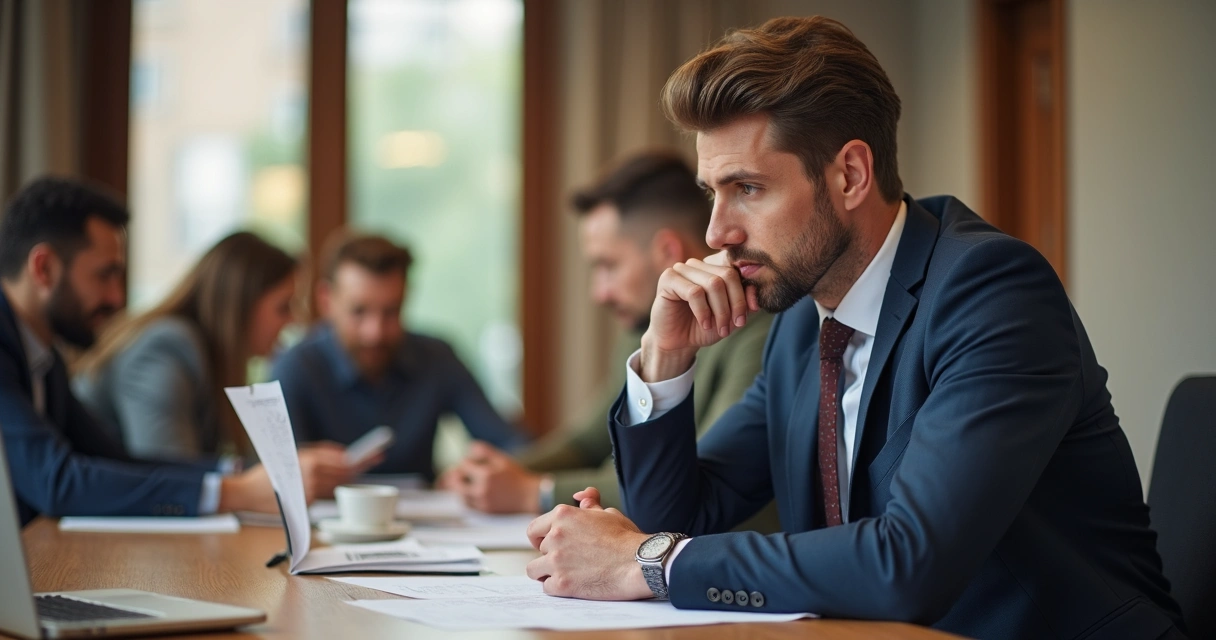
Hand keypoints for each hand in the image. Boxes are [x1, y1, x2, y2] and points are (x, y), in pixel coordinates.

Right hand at [217, 442, 366, 512]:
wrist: (246, 492)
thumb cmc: (268, 471)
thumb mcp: (291, 454)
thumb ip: (316, 453)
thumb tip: (342, 455)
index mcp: (308, 459)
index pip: (341, 459)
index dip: (359, 458)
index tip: (375, 455)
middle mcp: (311, 474)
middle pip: (343, 472)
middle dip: (358, 467)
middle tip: (375, 460)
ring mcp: (310, 490)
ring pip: (335, 485)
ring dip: (343, 479)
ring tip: (353, 472)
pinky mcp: (305, 503)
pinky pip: (322, 495)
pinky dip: (325, 490)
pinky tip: (324, 486)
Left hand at [444, 441, 541, 512]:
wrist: (530, 497)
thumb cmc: (517, 477)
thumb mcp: (502, 459)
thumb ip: (485, 451)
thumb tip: (470, 447)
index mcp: (486, 474)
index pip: (464, 466)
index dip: (464, 463)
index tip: (468, 463)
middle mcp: (482, 490)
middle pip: (456, 483)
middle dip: (454, 477)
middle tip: (456, 474)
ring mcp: (483, 502)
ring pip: (460, 496)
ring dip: (458, 490)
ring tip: (461, 484)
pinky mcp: (485, 511)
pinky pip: (468, 506)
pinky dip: (465, 499)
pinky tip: (469, 494)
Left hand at [525, 487, 651, 599]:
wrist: (639, 563)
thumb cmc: (627, 539)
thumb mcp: (608, 514)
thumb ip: (590, 504)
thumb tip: (580, 496)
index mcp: (563, 515)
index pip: (534, 529)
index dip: (541, 538)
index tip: (549, 544)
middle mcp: (555, 536)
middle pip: (540, 550)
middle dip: (552, 555)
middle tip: (572, 560)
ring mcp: (556, 561)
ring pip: (534, 570)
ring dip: (547, 573)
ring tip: (565, 574)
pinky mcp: (562, 584)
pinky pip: (547, 587)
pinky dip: (558, 588)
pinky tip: (573, 585)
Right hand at [641, 251, 758, 381]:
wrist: (678, 343)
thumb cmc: (703, 328)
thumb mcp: (730, 318)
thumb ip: (744, 304)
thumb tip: (755, 290)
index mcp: (713, 268)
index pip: (737, 272)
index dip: (744, 295)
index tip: (744, 320)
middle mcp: (698, 265)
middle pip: (727, 275)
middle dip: (735, 304)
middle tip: (734, 325)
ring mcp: (682, 269)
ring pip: (713, 283)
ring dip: (720, 310)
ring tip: (720, 328)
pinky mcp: (668, 279)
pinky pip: (694, 292)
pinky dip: (703, 311)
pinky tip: (705, 323)